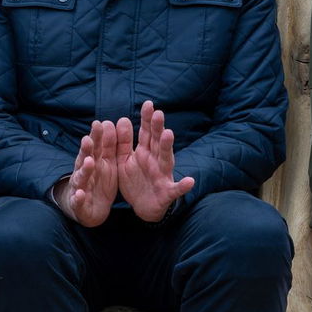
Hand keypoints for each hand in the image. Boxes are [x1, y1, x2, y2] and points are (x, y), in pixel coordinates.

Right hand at [56, 120, 121, 226]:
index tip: (99, 123)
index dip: (96, 136)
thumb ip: (108, 145)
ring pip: (80, 178)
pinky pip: (78, 201)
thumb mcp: (107, 163)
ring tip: (88, 162)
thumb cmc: (98, 181)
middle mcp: (84, 172)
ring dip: (84, 170)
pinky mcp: (79, 204)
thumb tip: (108, 121)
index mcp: (94, 162)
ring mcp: (80, 188)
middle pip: (84, 159)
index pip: (94, 147)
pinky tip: (80, 194)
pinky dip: (78, 198)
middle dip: (86, 150)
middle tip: (88, 140)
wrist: (88, 208)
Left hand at [116, 101, 194, 221]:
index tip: (148, 104)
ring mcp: (163, 176)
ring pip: (166, 160)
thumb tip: (121, 119)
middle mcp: (156, 161)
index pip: (147, 133)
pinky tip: (190, 181)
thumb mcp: (124, 161)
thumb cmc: (135, 181)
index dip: (147, 119)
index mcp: (145, 153)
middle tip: (158, 113)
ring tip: (169, 134)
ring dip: (168, 147)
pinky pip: (176, 190)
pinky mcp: (167, 193)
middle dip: (158, 128)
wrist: (143, 208)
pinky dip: (183, 186)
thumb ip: (123, 142)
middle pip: (157, 142)